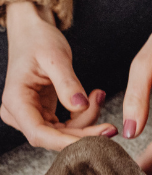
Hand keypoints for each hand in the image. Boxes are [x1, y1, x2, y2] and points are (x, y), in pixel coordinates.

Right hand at [1, 2, 115, 148]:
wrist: (32, 32)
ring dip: (87, 121)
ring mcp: (31, 114)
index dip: (66, 142)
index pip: (39, 134)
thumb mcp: (55, 58)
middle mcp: (19, 113)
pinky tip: (94, 97)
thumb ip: (67, 83)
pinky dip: (84, 115)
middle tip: (111, 126)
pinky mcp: (43, 112)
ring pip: (63, 132)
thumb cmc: (39, 40)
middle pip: (54, 136)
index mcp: (16, 101)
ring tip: (99, 95)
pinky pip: (67, 124)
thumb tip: (80, 106)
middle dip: (84, 133)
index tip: (95, 141)